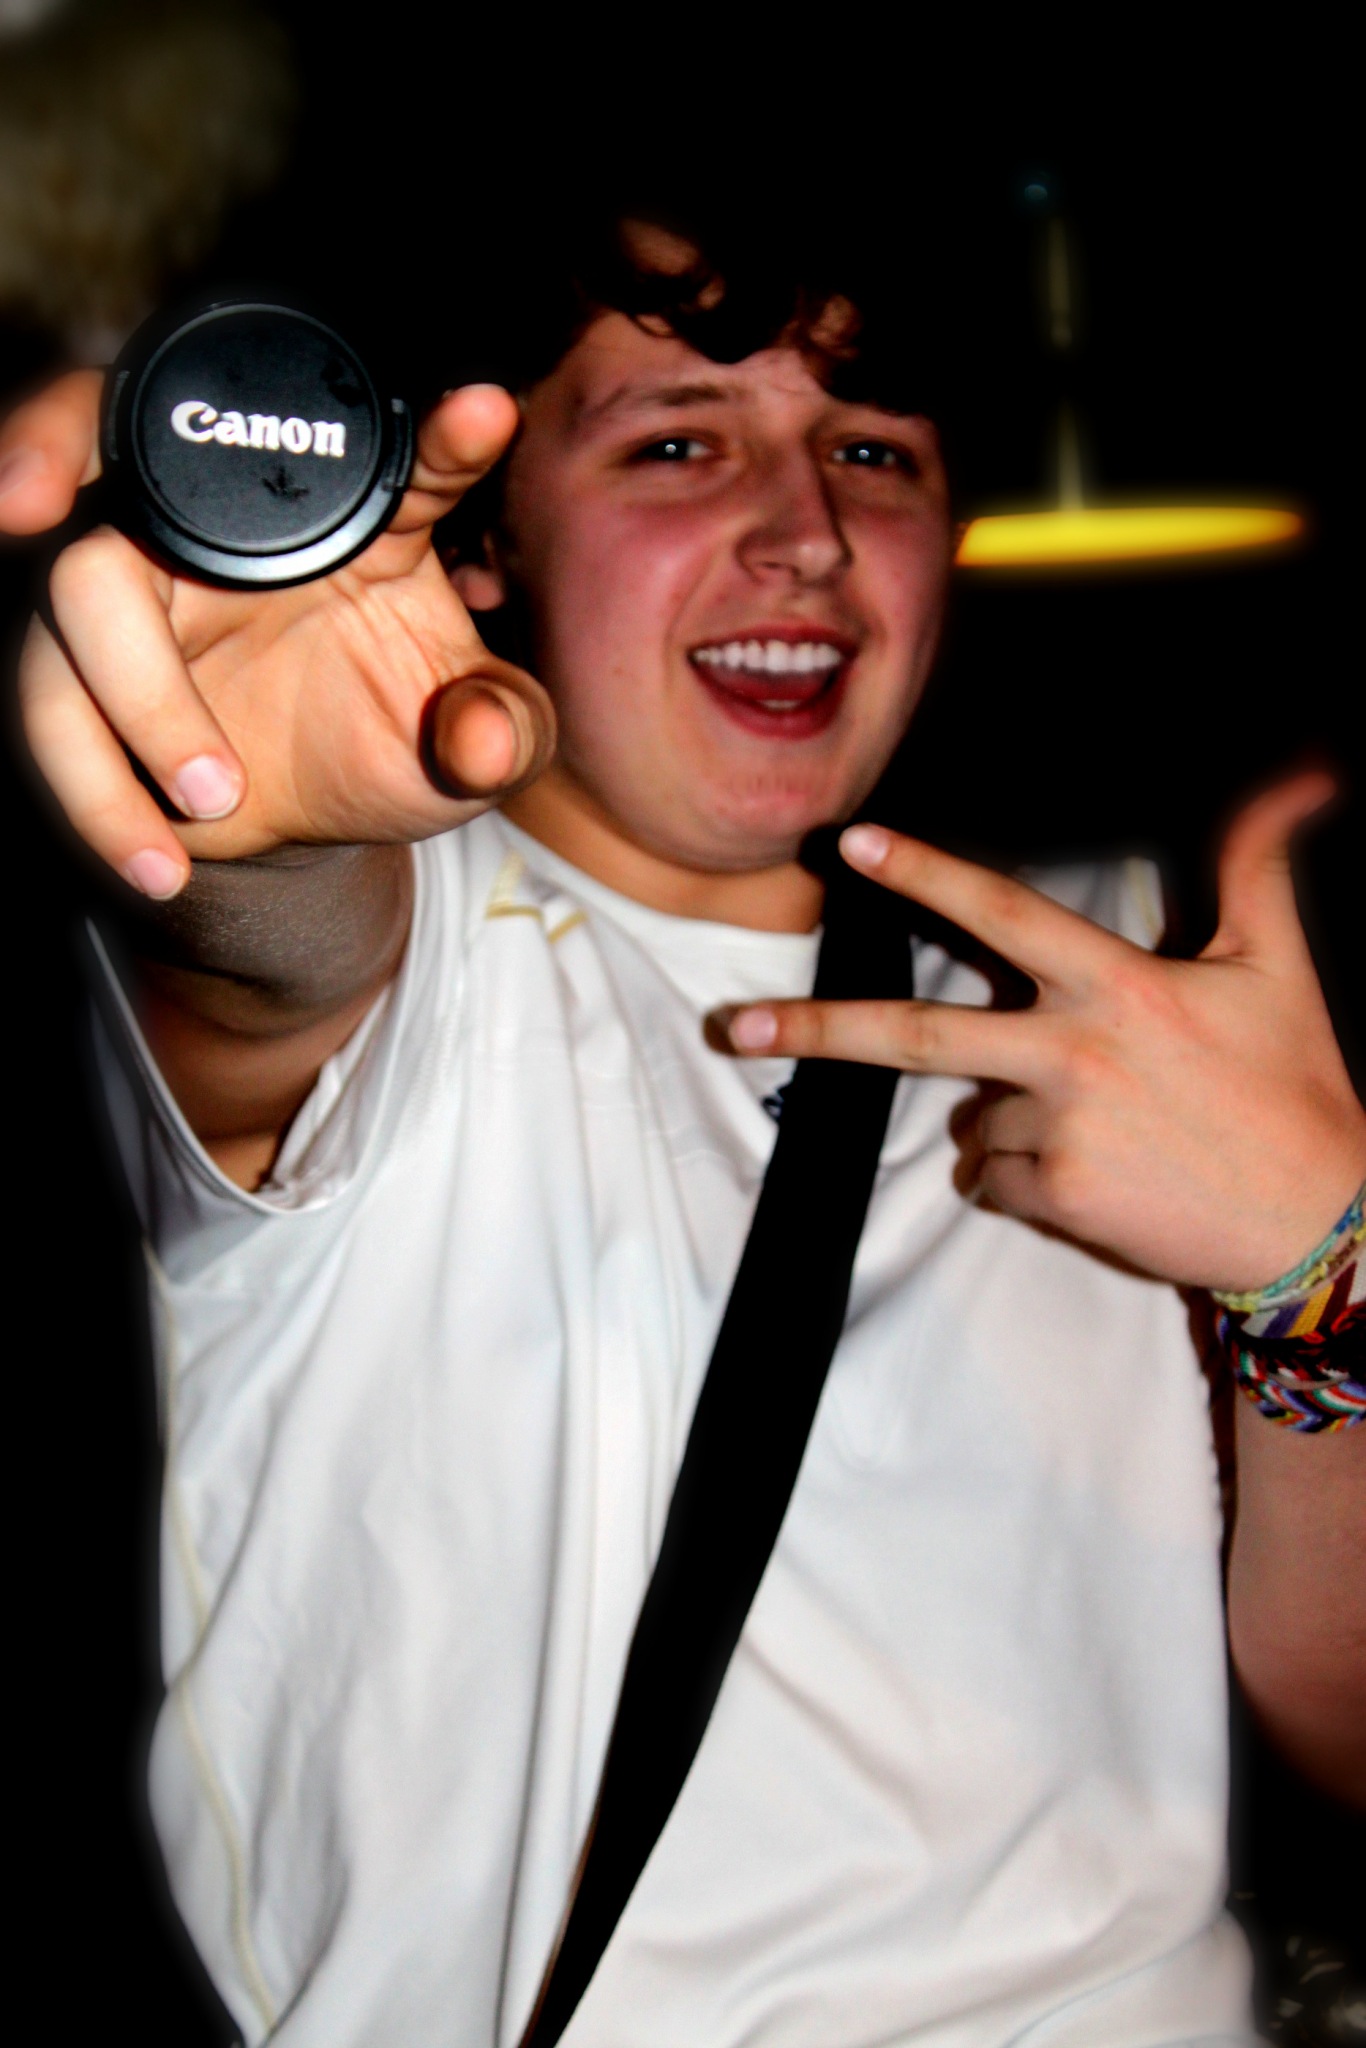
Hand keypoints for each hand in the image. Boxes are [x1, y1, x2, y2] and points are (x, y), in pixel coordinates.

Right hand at [2, 372, 553, 896]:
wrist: (314, 818)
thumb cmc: (396, 743)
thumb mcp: (474, 747)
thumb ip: (504, 731)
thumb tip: (486, 741)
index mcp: (365, 521)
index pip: (405, 459)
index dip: (445, 434)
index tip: (485, 416)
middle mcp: (239, 528)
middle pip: (130, 438)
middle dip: (59, 434)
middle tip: (38, 490)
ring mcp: (148, 587)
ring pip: (79, 593)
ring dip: (136, 701)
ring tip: (216, 800)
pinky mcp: (83, 667)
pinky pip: (50, 704)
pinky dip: (96, 792)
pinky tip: (156, 861)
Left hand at [725, 777, 1365, 1292]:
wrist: (1319, 1224)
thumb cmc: (1296, 1089)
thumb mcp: (1277, 967)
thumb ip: (1256, 868)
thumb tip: (1303, 776)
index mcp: (1118, 986)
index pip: (1004, 915)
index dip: (927, 875)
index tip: (854, 846)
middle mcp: (1075, 1053)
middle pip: (920, 1037)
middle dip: (820, 1029)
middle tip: (734, 1026)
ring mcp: (1060, 1131)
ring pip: (975, 1119)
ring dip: (1009, 1121)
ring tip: (1105, 1131)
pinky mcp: (1058, 1197)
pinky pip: (999, 1181)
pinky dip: (1024, 1179)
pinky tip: (1099, 1177)